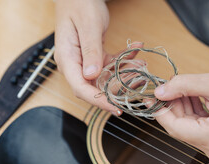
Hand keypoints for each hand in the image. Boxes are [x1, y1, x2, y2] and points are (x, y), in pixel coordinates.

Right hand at [54, 0, 140, 114]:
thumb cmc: (80, 4)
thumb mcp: (89, 26)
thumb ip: (90, 51)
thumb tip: (91, 75)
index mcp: (67, 58)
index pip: (80, 87)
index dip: (97, 100)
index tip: (115, 108)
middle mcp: (73, 63)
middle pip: (93, 86)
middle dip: (117, 86)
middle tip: (137, 79)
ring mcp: (83, 61)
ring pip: (105, 77)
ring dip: (124, 72)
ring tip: (141, 63)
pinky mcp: (93, 57)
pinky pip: (109, 65)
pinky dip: (123, 60)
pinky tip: (136, 49)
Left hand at [154, 73, 208, 163]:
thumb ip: (183, 86)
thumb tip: (158, 92)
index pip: (174, 127)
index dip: (159, 111)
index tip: (149, 98)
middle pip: (179, 128)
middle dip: (171, 106)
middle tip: (166, 87)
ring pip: (186, 128)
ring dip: (180, 108)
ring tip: (182, 89)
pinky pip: (195, 130)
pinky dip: (190, 114)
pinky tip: (190, 98)